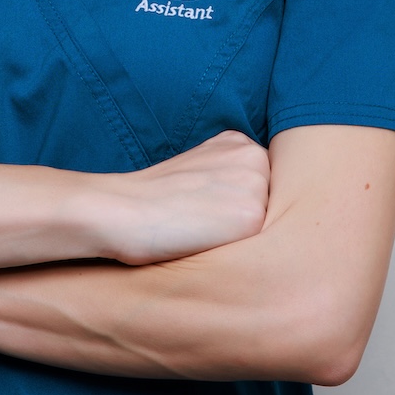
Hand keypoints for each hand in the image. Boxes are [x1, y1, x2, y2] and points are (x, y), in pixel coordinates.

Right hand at [101, 131, 269, 265]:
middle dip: (241, 219)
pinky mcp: (253, 216)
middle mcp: (255, 157)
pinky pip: (259, 247)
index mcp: (241, 142)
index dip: (231, 205)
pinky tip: (207, 240)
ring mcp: (257, 185)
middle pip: (270, 206)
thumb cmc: (154, 198)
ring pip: (267, 228)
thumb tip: (258, 199)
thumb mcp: (196, 166)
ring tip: (202, 228)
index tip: (201, 204)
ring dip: (241, 237)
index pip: (261, 188)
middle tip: (199, 216)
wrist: (123, 210)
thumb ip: (229, 172)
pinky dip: (235, 251)